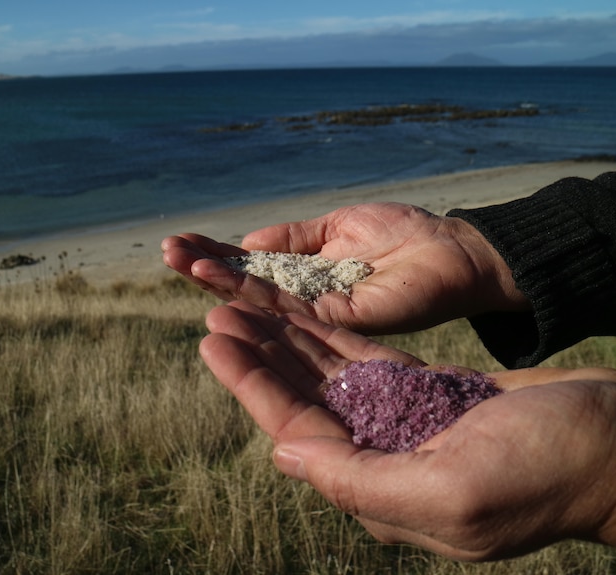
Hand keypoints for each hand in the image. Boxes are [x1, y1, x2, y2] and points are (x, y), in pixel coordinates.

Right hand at [162, 203, 528, 333]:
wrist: (451, 249)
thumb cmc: (403, 234)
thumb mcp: (338, 226)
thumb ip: (294, 238)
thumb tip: (247, 243)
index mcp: (308, 274)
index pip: (253, 268)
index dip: (218, 256)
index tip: (181, 243)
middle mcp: (307, 299)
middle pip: (247, 287)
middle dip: (206, 268)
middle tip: (165, 252)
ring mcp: (319, 313)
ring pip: (257, 300)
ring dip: (216, 281)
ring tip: (177, 260)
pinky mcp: (337, 322)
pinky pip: (286, 307)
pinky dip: (250, 294)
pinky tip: (218, 280)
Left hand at [199, 301, 615, 563]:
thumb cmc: (553, 471)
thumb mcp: (455, 490)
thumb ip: (361, 481)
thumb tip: (285, 456)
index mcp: (382, 487)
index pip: (296, 431)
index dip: (251, 384)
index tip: (213, 338)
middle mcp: (384, 457)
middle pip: (304, 400)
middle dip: (261, 356)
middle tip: (219, 308)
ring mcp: (406, 424)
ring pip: (330, 378)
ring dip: (290, 341)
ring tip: (250, 305)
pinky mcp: (430, 395)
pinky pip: (366, 363)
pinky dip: (333, 338)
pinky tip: (306, 315)